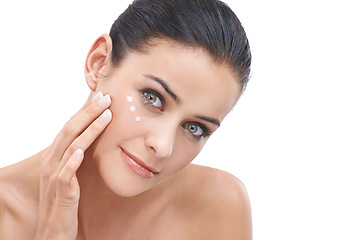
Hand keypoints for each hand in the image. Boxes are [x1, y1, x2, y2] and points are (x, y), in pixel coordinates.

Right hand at [34, 92, 111, 239]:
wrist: (53, 230)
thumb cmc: (64, 199)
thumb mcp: (70, 173)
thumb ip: (76, 156)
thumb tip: (89, 140)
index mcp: (55, 155)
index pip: (70, 127)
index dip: (85, 111)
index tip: (100, 96)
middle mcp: (51, 161)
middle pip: (70, 130)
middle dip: (89, 112)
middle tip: (106, 97)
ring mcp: (54, 176)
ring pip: (71, 146)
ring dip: (89, 129)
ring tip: (106, 114)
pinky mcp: (61, 192)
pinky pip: (65, 174)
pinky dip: (73, 161)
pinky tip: (82, 150)